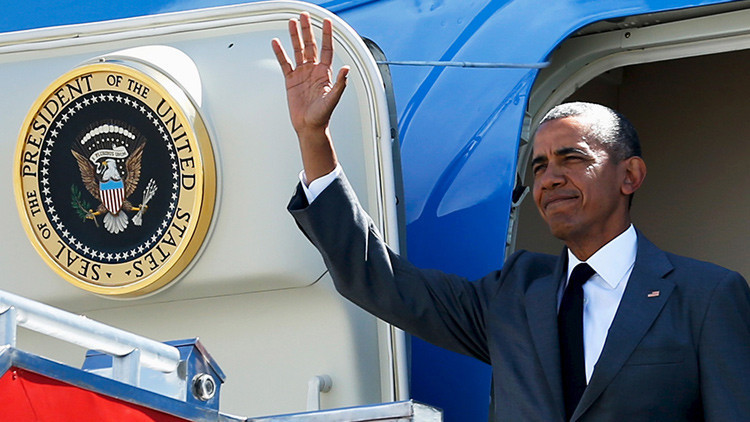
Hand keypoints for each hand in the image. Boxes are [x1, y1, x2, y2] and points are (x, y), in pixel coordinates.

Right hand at [271, 13, 348, 180]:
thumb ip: (340, 83)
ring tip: (291, 23)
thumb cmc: (322, 116)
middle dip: (308, 30)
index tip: (326, 22)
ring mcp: (302, 74)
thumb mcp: (333, 99)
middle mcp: (314, 71)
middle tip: (304, 16)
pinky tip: (277, 43)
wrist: (309, 127)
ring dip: (295, 37)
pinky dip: (280, 53)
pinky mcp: (291, 80)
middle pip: (311, 45)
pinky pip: (285, 63)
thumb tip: (346, 70)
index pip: (327, 49)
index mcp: (325, 73)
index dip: (327, 35)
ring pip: (298, 51)